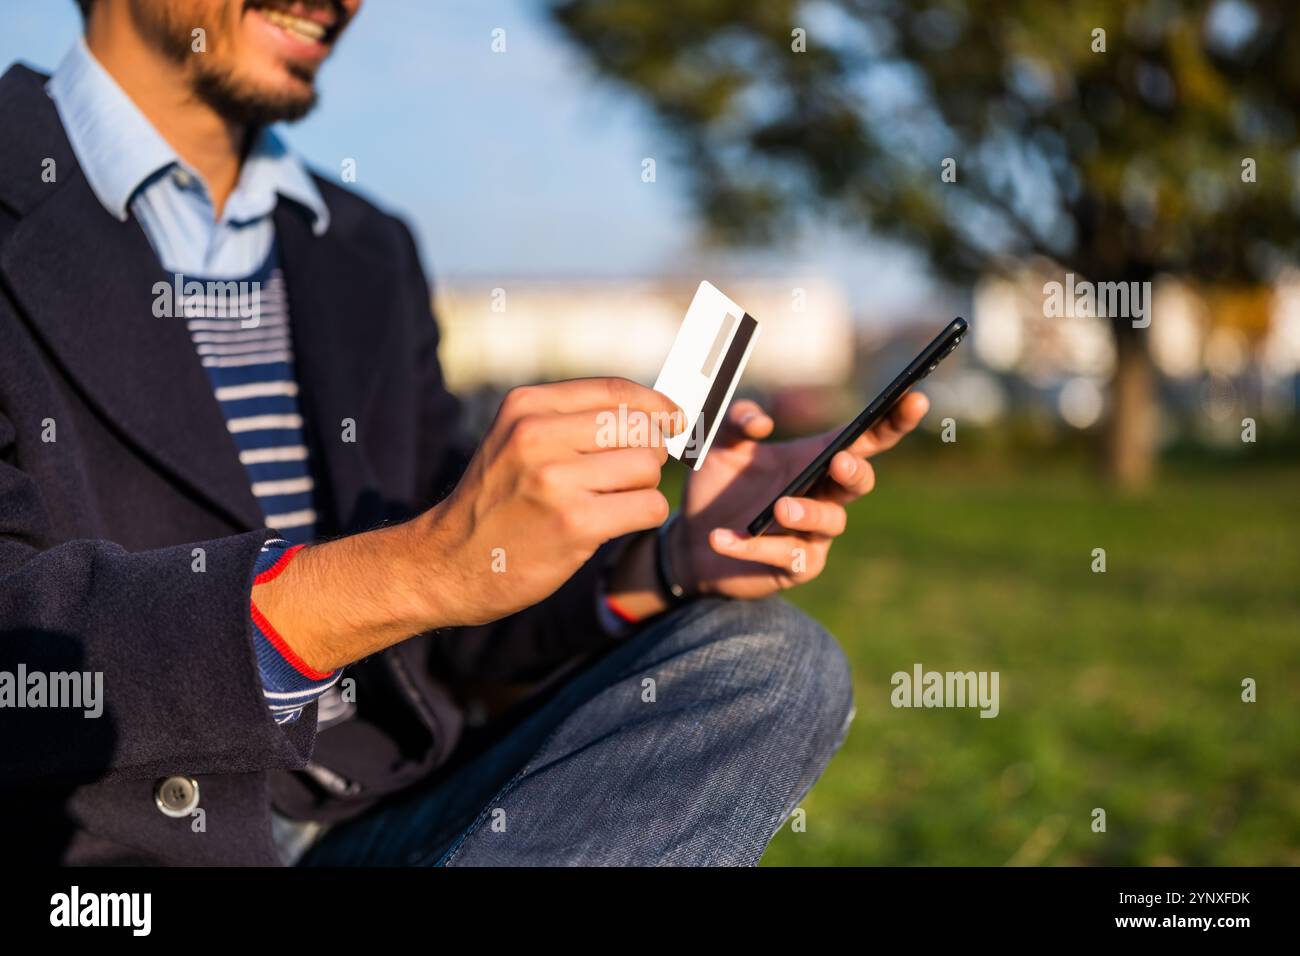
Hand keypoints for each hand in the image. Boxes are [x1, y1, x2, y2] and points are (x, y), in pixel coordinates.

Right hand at [254, 378, 680, 672]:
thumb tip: (654, 411)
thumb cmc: (495, 502)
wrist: (448, 563)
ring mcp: (555, 480)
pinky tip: (613, 523)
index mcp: (526, 407)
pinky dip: (644, 516)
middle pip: (639, 428)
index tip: (673, 420)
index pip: (614, 390)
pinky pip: (648, 507)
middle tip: (627, 477)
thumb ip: (572, 420)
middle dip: (647, 453)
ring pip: (648, 468)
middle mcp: (537, 435)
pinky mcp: (574, 523)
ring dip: (643, 488)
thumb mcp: (516, 441)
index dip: (655, 405)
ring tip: (610, 502)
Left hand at [670, 392, 928, 599]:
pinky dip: (753, 546)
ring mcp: (814, 534)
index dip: (893, 420)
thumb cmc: (719, 487)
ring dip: (808, 512)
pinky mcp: (796, 566)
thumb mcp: (720, 445)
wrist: (693, 540)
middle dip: (855, 471)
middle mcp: (824, 495)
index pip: (865, 438)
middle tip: (838, 461)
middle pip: (859, 482)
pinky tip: (722, 538)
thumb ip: (737, 422)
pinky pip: (785, 556)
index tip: (915, 397)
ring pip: (830, 522)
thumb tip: (762, 423)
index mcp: (816, 460)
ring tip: (780, 507)